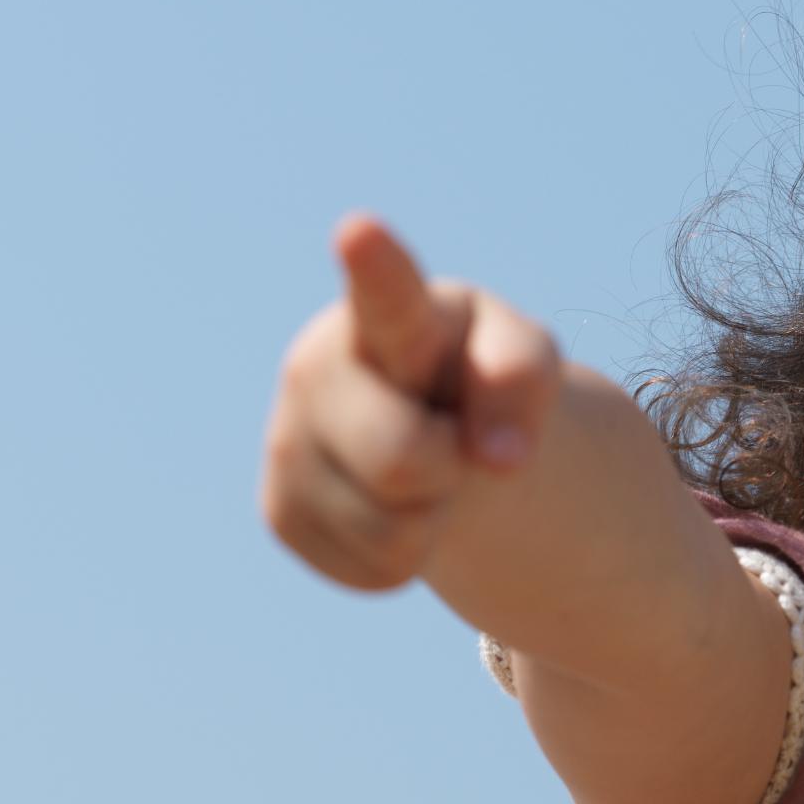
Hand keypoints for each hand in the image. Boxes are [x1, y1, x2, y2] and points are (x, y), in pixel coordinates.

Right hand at [260, 215, 559, 591]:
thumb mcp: (521, 361)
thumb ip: (523, 379)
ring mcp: (288, 439)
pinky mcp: (280, 508)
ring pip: (389, 534)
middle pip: (401, 461)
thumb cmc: (475, 377)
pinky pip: (373, 571)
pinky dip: (405, 558)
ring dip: (429, 520)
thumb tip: (498, 457)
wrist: (428, 429)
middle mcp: (318, 366)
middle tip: (446, 444)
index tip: (361, 232)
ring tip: (420, 474)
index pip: (385, 293)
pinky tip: (390, 508)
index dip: (374, 265)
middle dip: (445, 471)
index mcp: (387, 311)